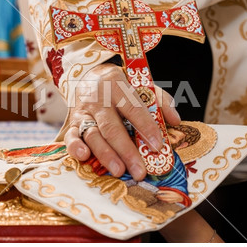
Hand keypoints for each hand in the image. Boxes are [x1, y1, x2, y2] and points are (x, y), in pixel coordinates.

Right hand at [63, 63, 180, 180]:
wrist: (90, 75)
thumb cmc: (121, 86)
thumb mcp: (141, 85)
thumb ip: (160, 100)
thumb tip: (175, 120)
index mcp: (117, 85)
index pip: (133, 108)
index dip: (145, 127)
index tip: (157, 146)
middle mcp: (98, 98)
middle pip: (112, 127)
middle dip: (126, 151)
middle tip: (139, 171)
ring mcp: (83, 111)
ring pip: (92, 135)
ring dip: (105, 154)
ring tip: (119, 170)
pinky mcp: (72, 122)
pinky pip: (71, 136)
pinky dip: (75, 147)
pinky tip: (84, 157)